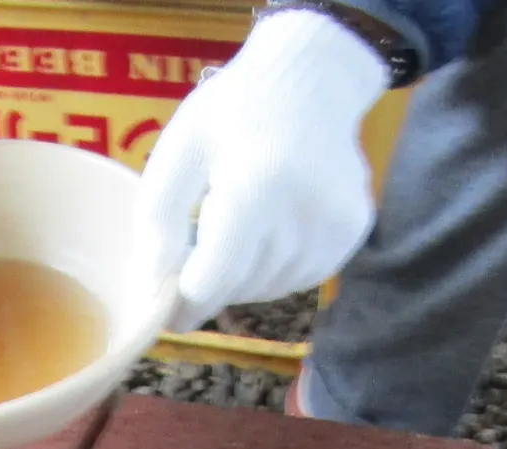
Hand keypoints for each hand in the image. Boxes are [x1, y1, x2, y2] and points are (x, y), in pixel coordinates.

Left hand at [139, 9, 390, 331]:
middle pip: (240, 287)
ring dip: (244, 276)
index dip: (185, 302)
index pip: (215, 278)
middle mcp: (304, 211)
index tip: (169, 309)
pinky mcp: (353, 230)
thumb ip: (159, 221)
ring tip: (238, 230)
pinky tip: (270, 229)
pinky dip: (276, 267)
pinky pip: (301, 277)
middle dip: (213, 282)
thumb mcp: (179, 150)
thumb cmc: (234, 112)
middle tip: (200, 251)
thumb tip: (153, 289)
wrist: (312, 79)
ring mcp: (335, 223)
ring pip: (270, 287)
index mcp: (255, 185)